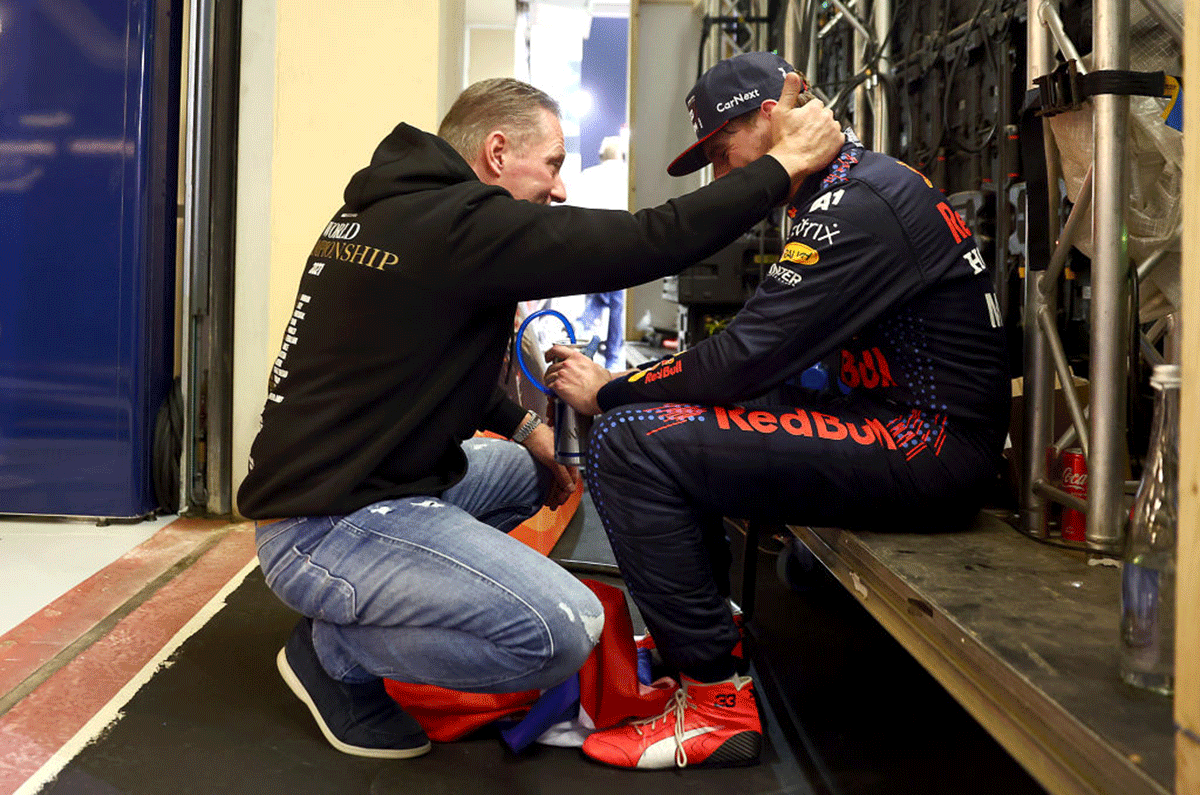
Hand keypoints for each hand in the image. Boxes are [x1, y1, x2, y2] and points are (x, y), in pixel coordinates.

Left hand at [520, 421, 577, 509]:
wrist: (526, 431)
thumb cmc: (540, 439)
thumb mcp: (553, 460)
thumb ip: (563, 475)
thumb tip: (570, 488)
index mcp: (570, 459)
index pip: (572, 480)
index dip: (566, 492)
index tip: (560, 502)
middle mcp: (564, 460)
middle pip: (565, 481)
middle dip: (560, 495)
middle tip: (553, 505)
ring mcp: (556, 460)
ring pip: (557, 480)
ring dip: (554, 492)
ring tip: (548, 502)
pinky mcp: (547, 460)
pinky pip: (550, 476)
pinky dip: (549, 485)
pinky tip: (545, 492)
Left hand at [543, 344, 612, 415]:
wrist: (600, 397)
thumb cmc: (602, 386)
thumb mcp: (599, 369)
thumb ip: (591, 365)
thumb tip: (592, 368)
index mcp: (577, 357)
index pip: (557, 349)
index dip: (550, 353)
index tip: (548, 357)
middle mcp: (568, 364)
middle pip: (552, 366)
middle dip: (552, 373)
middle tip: (555, 378)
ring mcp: (562, 374)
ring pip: (548, 376)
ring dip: (550, 382)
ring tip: (554, 387)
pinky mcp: (559, 386)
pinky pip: (549, 386)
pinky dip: (550, 390)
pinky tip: (555, 393)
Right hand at [765, 73, 843, 193]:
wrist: (790, 161)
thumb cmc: (784, 139)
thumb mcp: (780, 111)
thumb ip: (789, 91)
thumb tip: (793, 75)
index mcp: (814, 107)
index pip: (815, 105)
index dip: (807, 113)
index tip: (801, 122)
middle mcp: (827, 116)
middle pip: (824, 115)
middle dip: (817, 121)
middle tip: (805, 133)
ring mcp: (834, 129)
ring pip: (831, 126)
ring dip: (824, 131)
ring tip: (812, 140)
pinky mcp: (838, 142)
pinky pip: (838, 138)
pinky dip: (831, 141)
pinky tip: (819, 146)